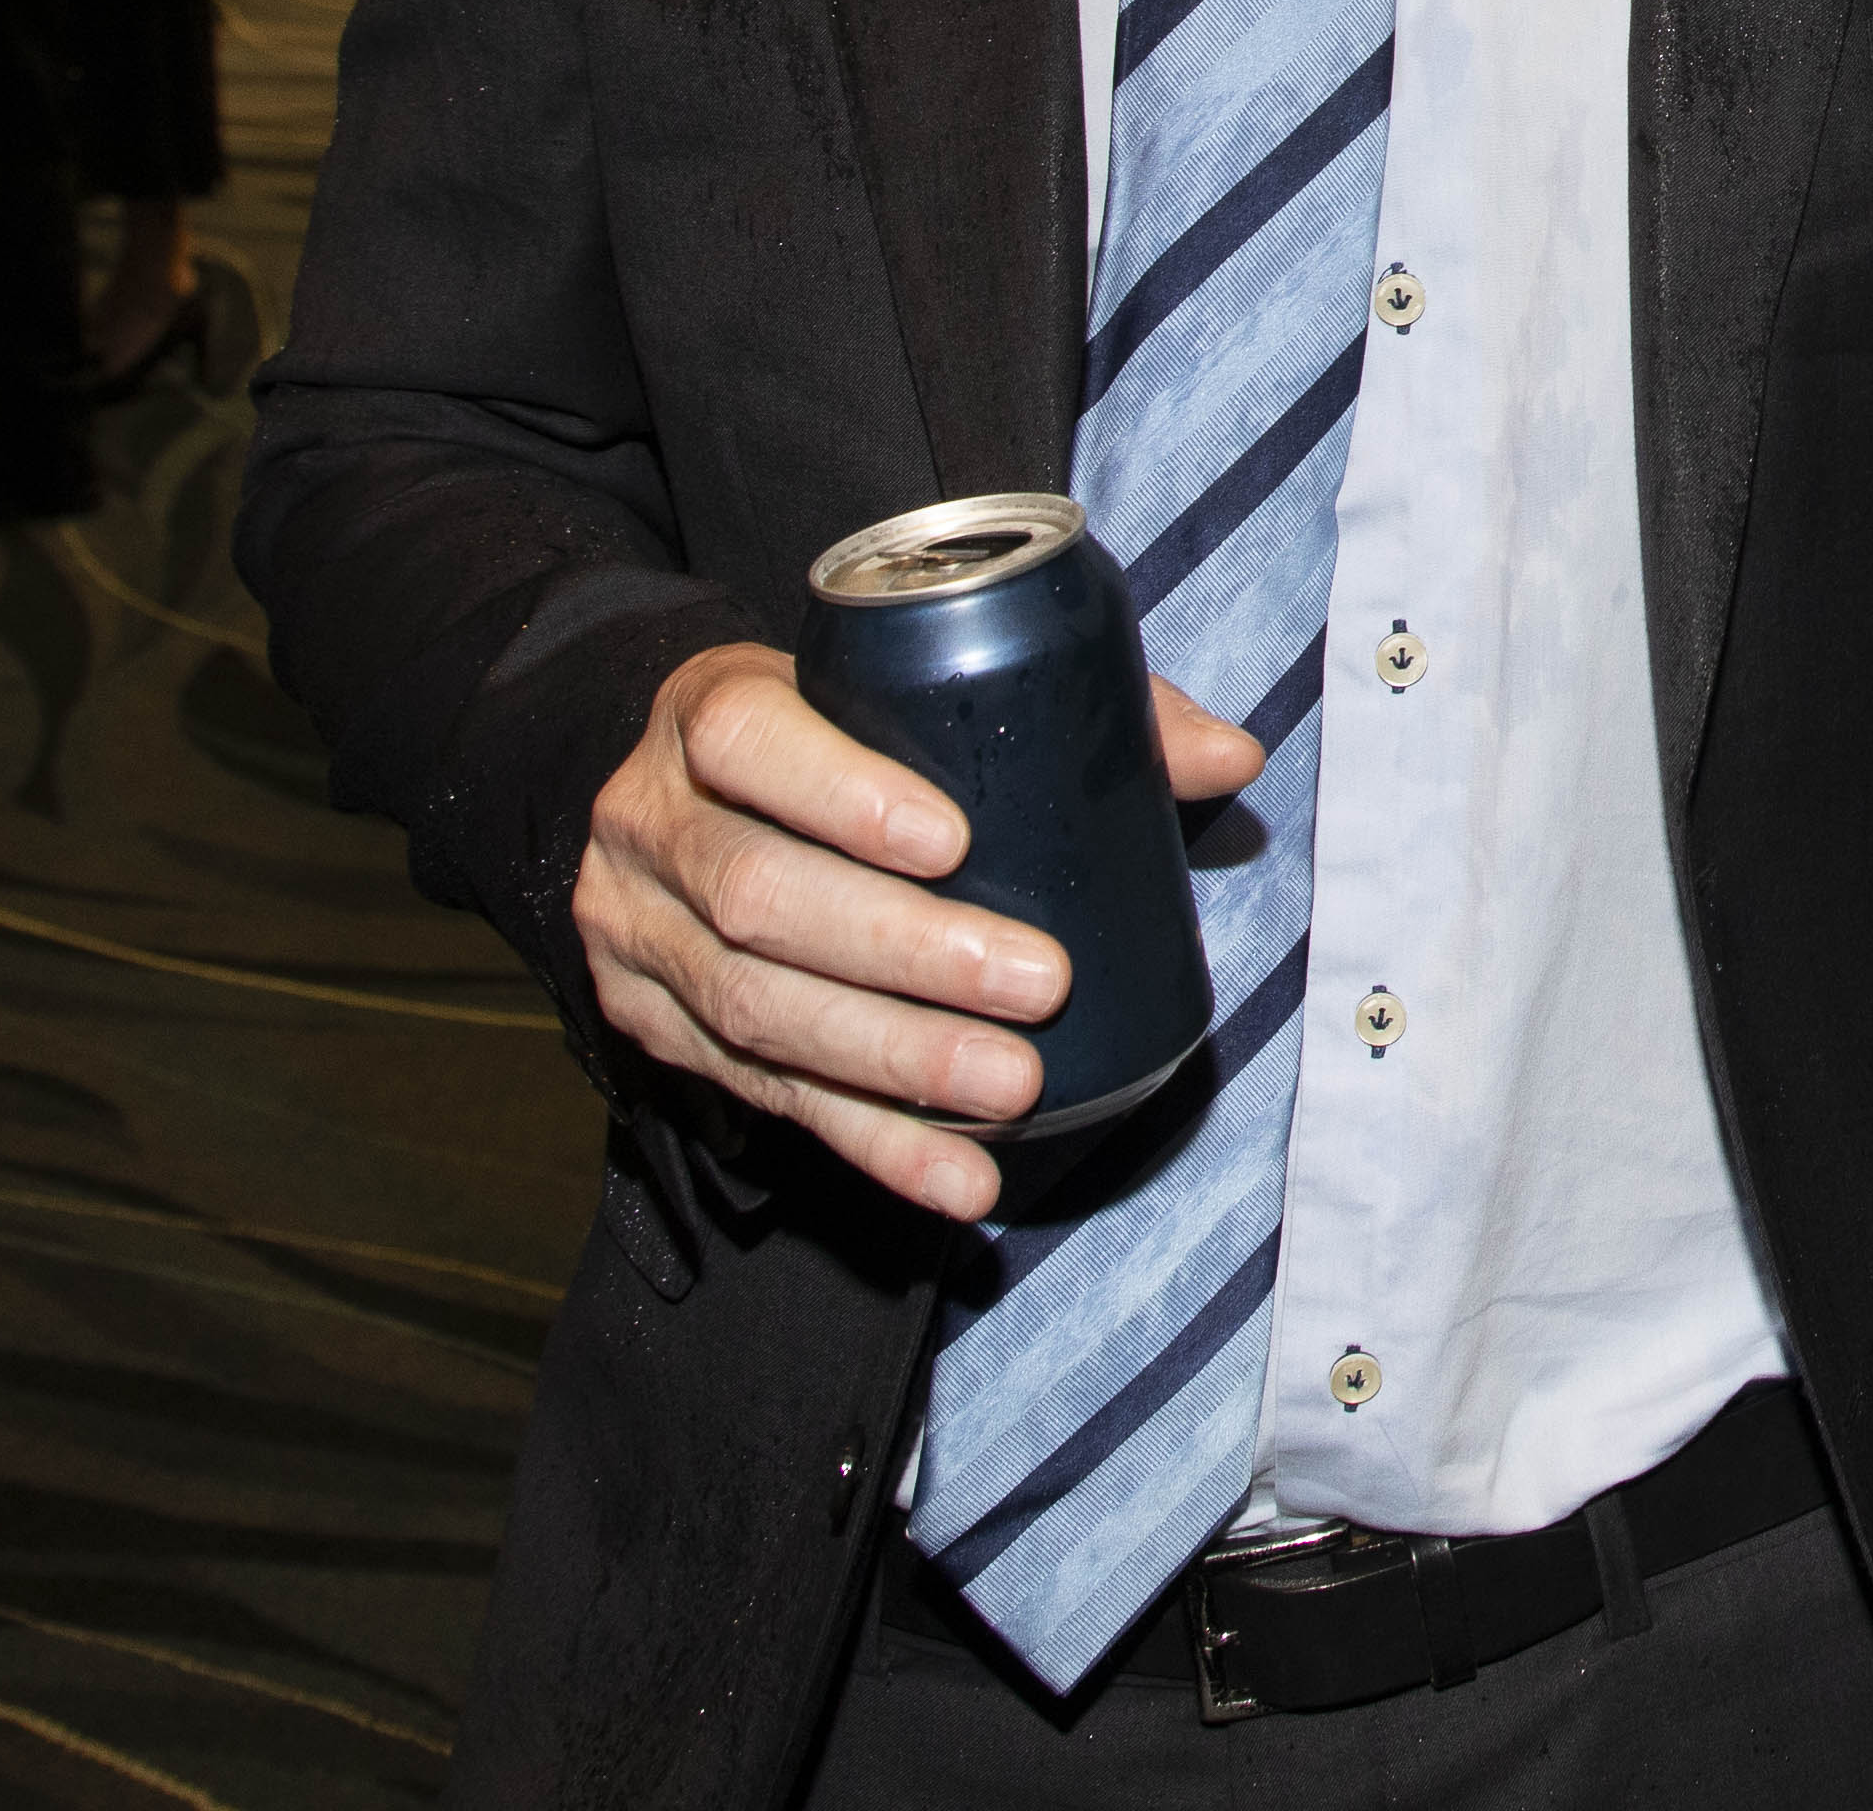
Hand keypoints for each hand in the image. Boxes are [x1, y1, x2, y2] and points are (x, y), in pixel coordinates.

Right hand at [572, 638, 1262, 1222]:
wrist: (681, 792)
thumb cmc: (831, 732)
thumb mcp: (908, 690)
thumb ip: (1066, 706)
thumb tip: (1230, 758)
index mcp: (709, 711)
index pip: (749, 739)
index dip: (843, 794)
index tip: (956, 842)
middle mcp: (652, 824)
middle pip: (758, 896)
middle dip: (903, 954)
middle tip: (1037, 987)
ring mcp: (642, 939)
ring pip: (754, 1012)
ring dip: (894, 1064)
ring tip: (1013, 1088)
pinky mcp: (658, 1035)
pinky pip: (767, 1104)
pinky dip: (873, 1147)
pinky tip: (960, 1181)